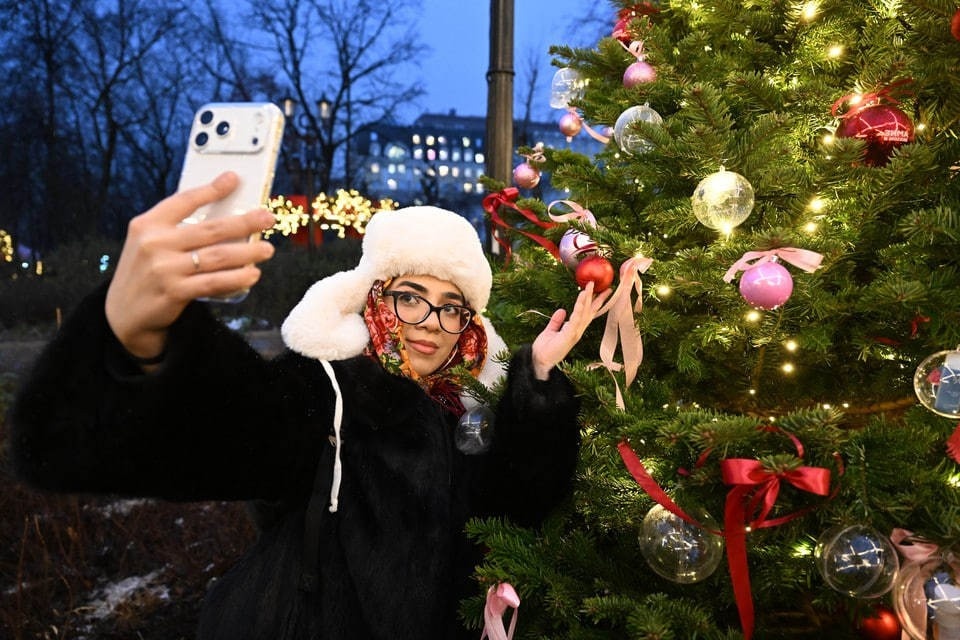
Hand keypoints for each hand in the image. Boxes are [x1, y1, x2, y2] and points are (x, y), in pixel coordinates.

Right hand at [104, 172, 275, 361]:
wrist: (122, 315)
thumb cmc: (146, 274)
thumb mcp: (149, 244)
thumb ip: (176, 230)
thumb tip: (224, 220)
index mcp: (147, 225)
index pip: (183, 201)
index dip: (211, 190)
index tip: (233, 179)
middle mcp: (154, 244)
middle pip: (210, 229)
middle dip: (244, 223)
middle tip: (267, 218)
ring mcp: (164, 269)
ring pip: (217, 256)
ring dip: (248, 252)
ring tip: (267, 249)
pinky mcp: (174, 292)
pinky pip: (214, 282)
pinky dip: (237, 278)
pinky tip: (252, 274)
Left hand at [530, 281, 611, 379]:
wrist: (540, 361)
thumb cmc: (545, 349)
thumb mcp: (551, 331)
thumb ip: (557, 321)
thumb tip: (562, 310)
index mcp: (574, 329)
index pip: (587, 313)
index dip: (595, 302)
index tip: (602, 291)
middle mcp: (577, 330)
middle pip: (589, 312)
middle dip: (596, 298)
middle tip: (603, 285)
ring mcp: (574, 333)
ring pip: (583, 313)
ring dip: (587, 300)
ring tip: (589, 287)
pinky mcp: (569, 335)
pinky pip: (575, 320)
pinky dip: (578, 309)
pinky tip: (581, 300)